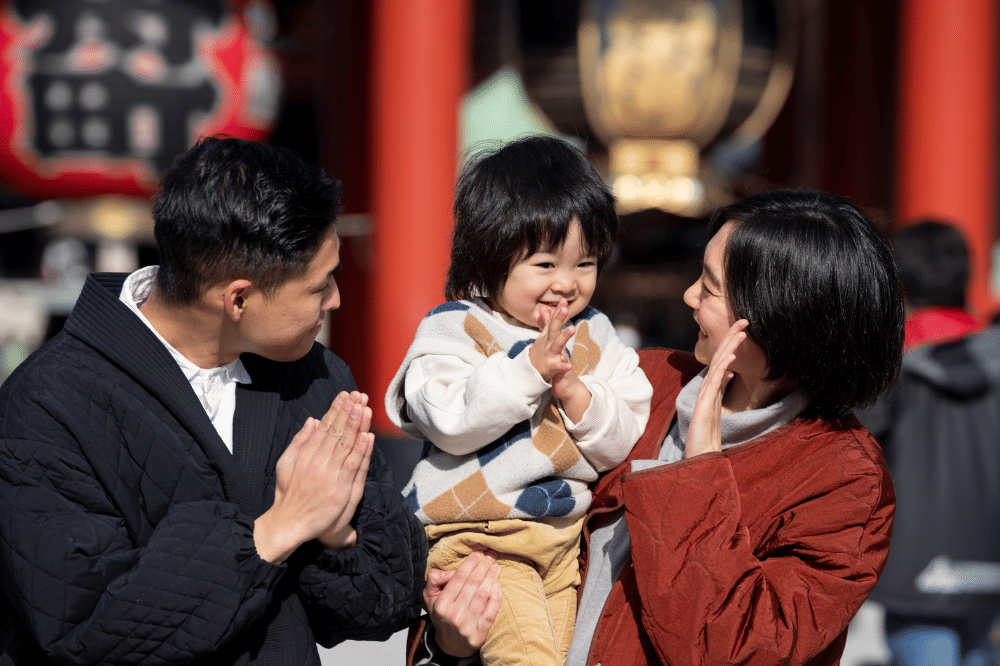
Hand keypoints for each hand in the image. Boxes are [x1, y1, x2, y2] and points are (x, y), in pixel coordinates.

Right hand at [254, 391, 372, 561]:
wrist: (289, 522)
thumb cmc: (287, 493)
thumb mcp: (285, 463)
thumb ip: (299, 441)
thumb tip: (311, 420)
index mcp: (306, 453)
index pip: (325, 426)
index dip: (336, 410)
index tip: (346, 396)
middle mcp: (318, 461)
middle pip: (337, 431)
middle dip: (349, 411)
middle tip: (359, 395)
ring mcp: (330, 475)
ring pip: (347, 445)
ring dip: (357, 425)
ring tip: (365, 407)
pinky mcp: (341, 489)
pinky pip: (354, 465)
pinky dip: (361, 450)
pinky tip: (367, 435)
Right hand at [425, 551, 501, 657]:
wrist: (450, 645)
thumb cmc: (442, 615)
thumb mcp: (430, 597)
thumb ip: (435, 579)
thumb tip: (452, 571)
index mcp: (442, 604)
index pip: (459, 578)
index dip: (471, 563)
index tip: (479, 553)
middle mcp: (454, 615)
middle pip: (473, 584)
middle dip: (484, 566)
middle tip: (491, 555)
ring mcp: (467, 626)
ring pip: (482, 596)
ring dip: (491, 578)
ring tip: (496, 567)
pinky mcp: (479, 635)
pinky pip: (490, 614)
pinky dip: (496, 599)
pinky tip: (498, 586)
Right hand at [529, 299, 573, 381]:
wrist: (531, 372)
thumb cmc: (541, 352)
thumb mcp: (544, 336)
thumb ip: (546, 322)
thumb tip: (545, 308)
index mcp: (547, 336)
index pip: (553, 321)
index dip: (558, 311)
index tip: (563, 300)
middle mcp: (548, 343)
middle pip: (554, 329)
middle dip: (559, 318)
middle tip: (566, 308)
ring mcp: (549, 354)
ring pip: (557, 344)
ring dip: (564, 336)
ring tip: (572, 328)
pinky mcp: (551, 366)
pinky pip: (558, 366)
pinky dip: (563, 366)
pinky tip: (569, 365)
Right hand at [685, 320, 747, 458]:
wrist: (699, 454)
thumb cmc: (706, 433)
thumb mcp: (717, 407)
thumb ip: (721, 388)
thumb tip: (729, 372)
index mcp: (712, 387)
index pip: (723, 360)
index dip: (731, 343)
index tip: (743, 328)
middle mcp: (707, 387)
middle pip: (719, 357)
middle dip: (731, 337)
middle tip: (743, 320)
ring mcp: (705, 395)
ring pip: (717, 365)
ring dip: (729, 347)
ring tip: (740, 332)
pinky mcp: (704, 405)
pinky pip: (714, 383)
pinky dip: (722, 368)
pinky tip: (730, 357)